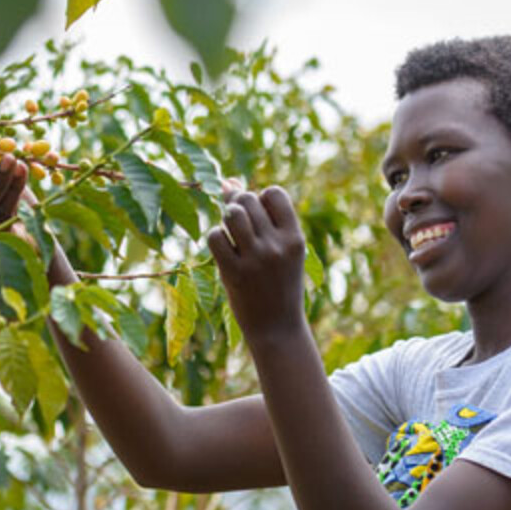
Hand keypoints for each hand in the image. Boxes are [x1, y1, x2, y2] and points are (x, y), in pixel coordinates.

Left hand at [206, 185, 307, 340]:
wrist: (277, 328)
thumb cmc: (279, 284)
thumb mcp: (283, 251)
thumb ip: (263, 218)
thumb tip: (228, 181)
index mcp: (295, 238)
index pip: (273, 193)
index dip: (261, 198)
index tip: (259, 217)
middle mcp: (277, 246)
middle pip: (247, 200)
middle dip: (238, 205)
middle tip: (241, 227)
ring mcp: (255, 259)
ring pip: (231, 213)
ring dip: (226, 219)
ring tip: (232, 235)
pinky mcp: (233, 273)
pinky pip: (215, 236)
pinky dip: (215, 238)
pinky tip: (224, 251)